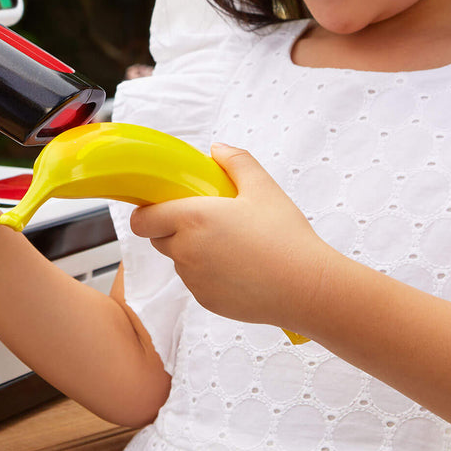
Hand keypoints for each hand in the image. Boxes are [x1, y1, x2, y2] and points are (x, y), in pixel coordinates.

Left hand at [129, 143, 331, 332]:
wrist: (308, 287)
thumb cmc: (285, 236)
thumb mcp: (263, 187)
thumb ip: (236, 161)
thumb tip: (216, 149)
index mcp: (192, 218)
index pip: (142, 220)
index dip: (147, 213)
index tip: (163, 206)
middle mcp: (185, 251)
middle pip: (159, 239)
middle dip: (172, 229)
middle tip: (205, 221)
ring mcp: (194, 280)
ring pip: (179, 261)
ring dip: (191, 252)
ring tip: (229, 244)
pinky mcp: (207, 302)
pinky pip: (196, 283)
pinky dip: (208, 275)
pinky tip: (238, 268)